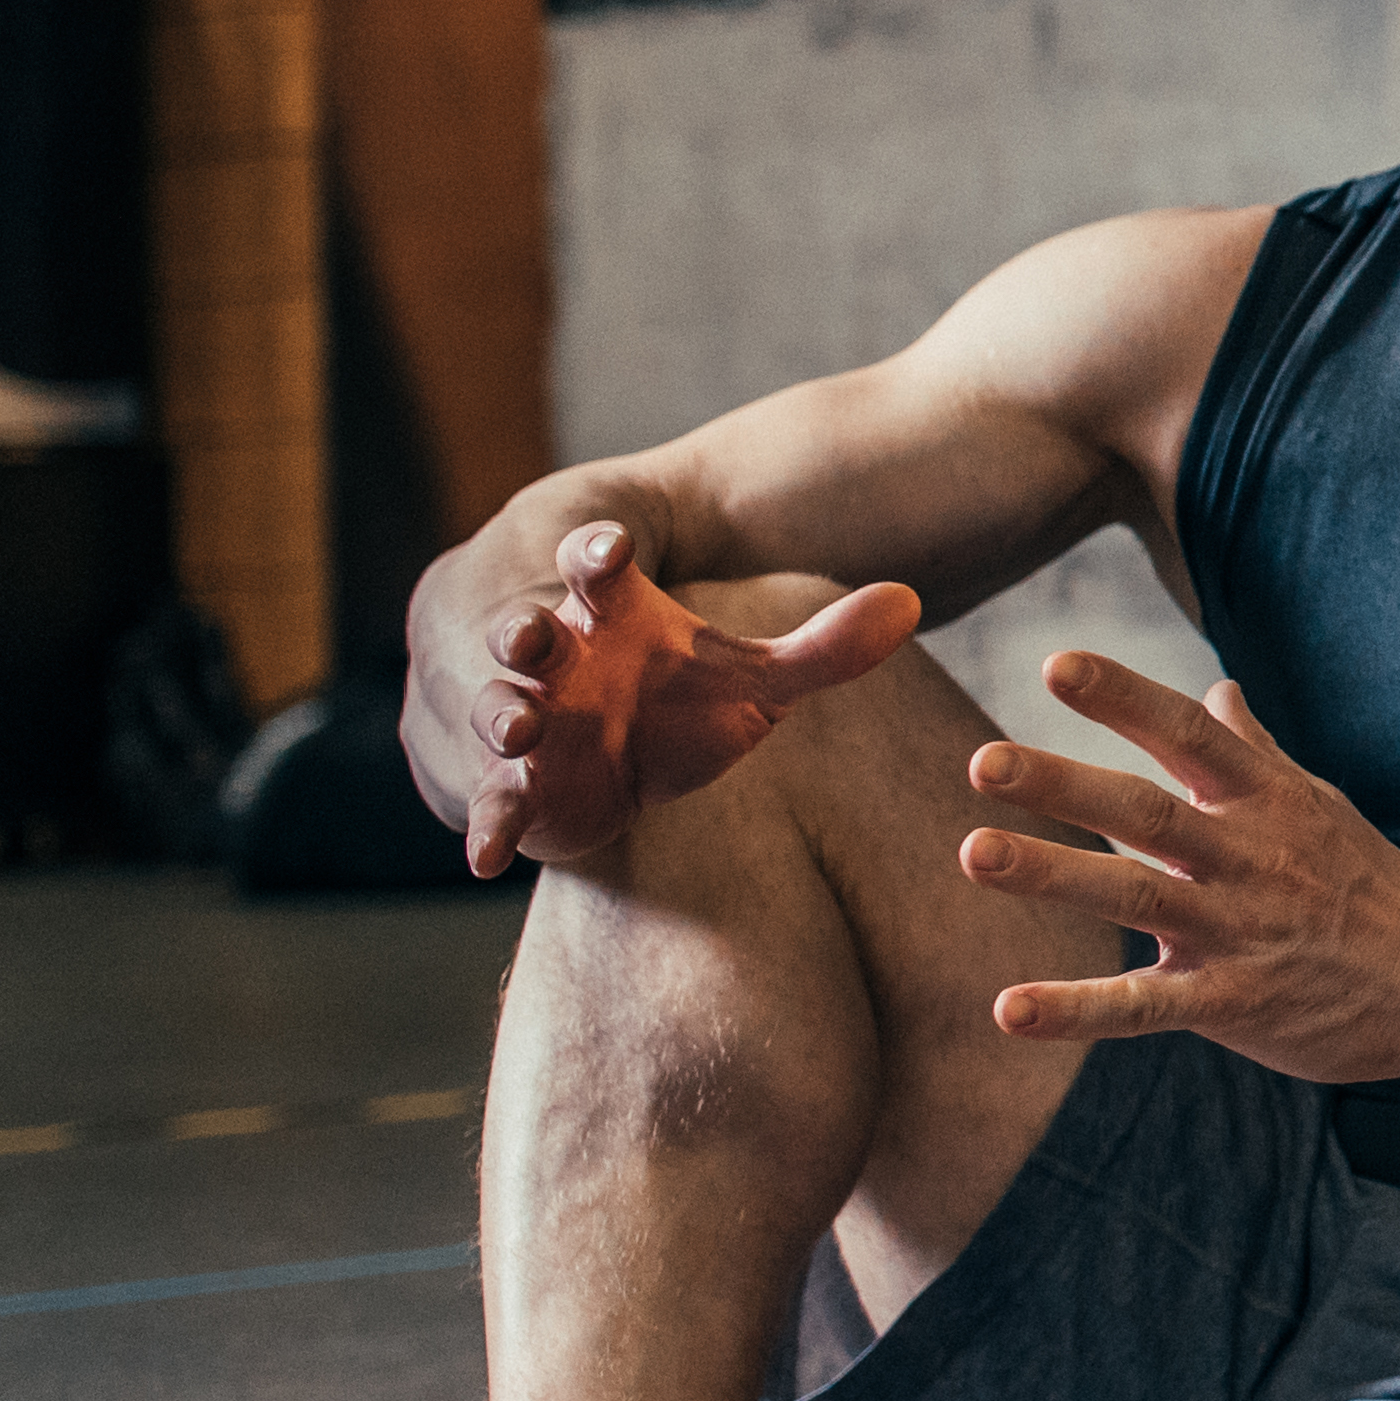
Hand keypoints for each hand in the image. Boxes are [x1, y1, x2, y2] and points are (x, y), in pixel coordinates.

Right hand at [423, 521, 919, 874]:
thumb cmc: (683, 700)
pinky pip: (496, 803)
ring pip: (499, 709)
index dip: (599, 551)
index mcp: (610, 613)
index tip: (615, 543)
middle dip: (522, 628)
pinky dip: (490, 826)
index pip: (596, 565)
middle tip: (530, 630)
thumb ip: (827, 647)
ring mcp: (529, 721)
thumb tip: (913, 600)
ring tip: (517, 725)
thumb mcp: (758, 677)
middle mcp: (557, 659)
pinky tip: (486, 857)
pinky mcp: (519, 787)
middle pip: (525, 630)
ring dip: (501, 714)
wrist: (623, 766)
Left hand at [954, 655, 1399, 1087]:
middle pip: (1148, 811)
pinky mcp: (1234, 1004)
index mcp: (1268, 802)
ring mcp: (1242, 931)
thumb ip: (1257, 752)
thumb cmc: (1371, 888)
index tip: (1058, 664)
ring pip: (1136, 897)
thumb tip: (1216, 689)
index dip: (1125, 697)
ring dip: (1052, 876)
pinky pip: (1145, 1008)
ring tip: (974, 854)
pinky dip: (1077, 1011)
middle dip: (1064, 784)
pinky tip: (1008, 1010)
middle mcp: (1251, 858)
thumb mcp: (1321, 808)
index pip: (1189, 734)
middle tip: (982, 761)